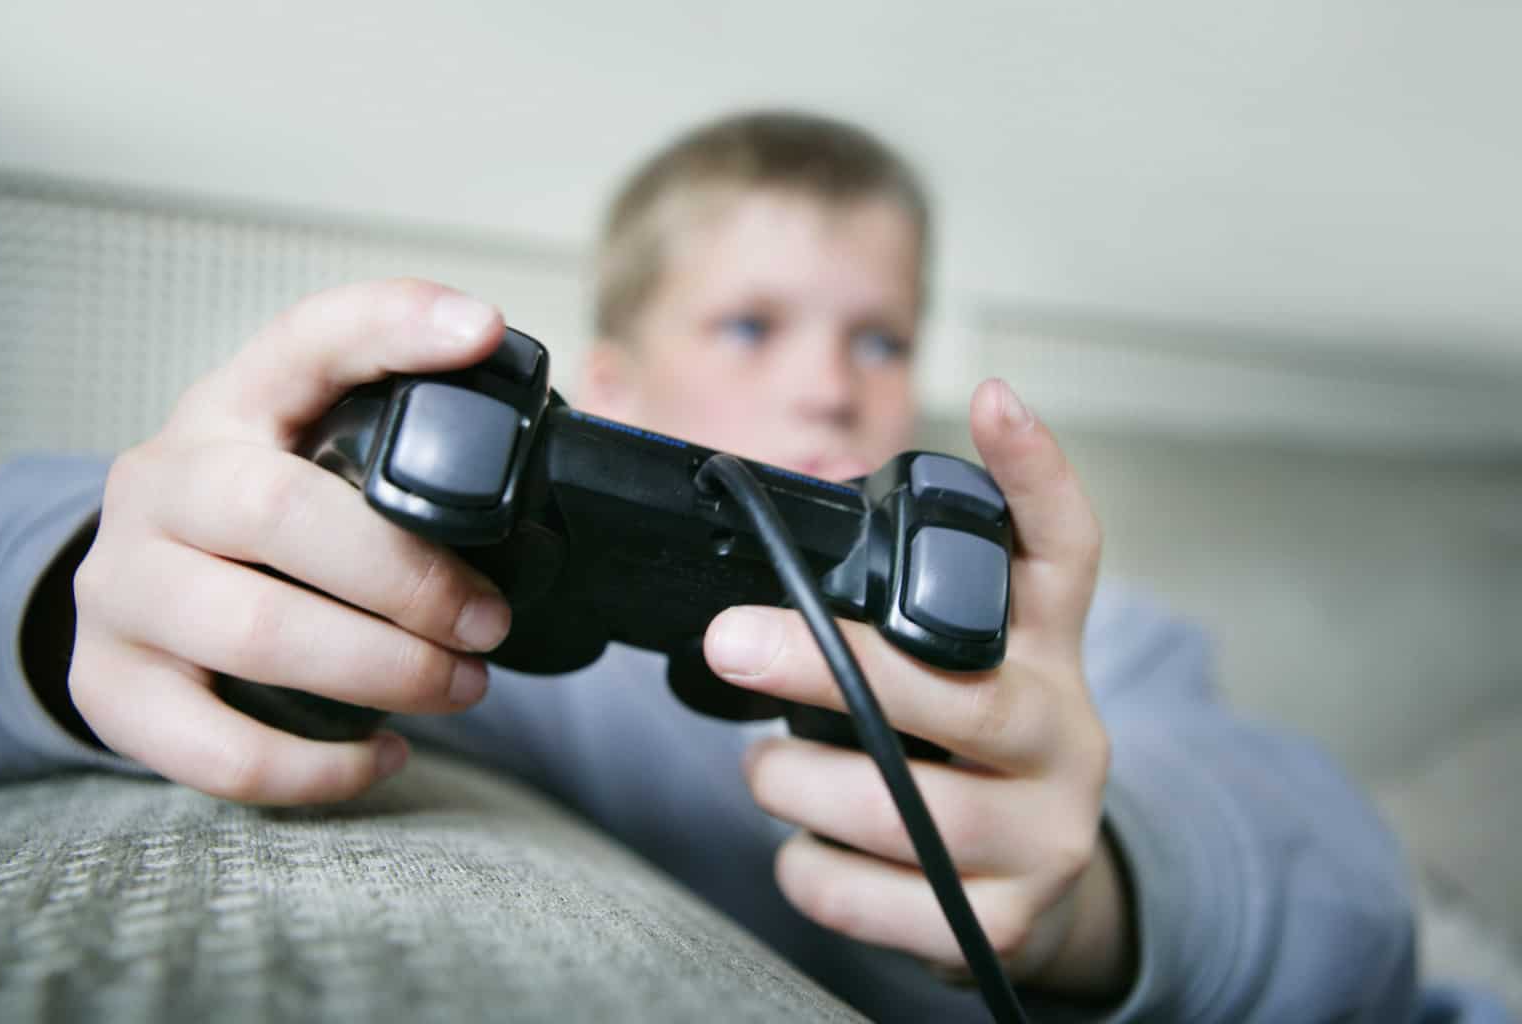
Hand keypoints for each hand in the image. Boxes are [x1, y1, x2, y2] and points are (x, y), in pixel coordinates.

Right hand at [69, 280, 514, 804]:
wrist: (144, 598)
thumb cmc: (266, 528)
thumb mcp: (319, 457)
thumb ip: (418, 439)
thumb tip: (583, 414)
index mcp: (231, 406)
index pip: (307, 340)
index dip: (394, 325)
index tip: (483, 331)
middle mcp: (161, 482)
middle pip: (281, 511)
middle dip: (411, 578)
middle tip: (490, 622)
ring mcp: (123, 587)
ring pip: (256, 633)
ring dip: (384, 671)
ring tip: (461, 685)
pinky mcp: (113, 688)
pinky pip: (220, 748)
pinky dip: (322, 766)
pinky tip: (385, 753)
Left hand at [703, 380, 1132, 998]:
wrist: (1043, 893)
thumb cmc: (978, 758)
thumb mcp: (973, 670)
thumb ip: (919, 608)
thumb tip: (803, 553)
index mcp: (1052, 658)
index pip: (1064, 553)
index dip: (1036, 475)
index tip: (993, 398)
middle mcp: (1067, 739)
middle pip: (954, 694)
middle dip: (826, 666)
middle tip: (732, 642)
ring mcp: (1047, 839)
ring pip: (902, 809)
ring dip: (798, 785)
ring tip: (769, 772)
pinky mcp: (1009, 925)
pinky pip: (874, 900)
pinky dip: (813, 872)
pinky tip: (807, 850)